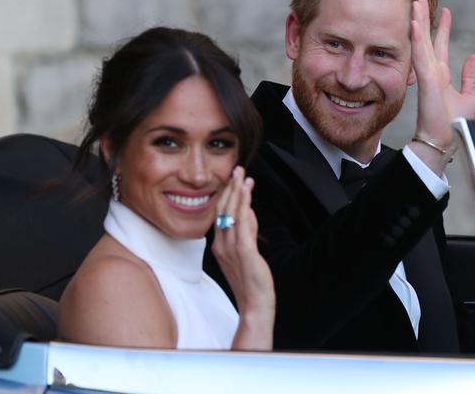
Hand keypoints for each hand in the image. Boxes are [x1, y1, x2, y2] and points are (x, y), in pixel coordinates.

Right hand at [212, 166, 274, 349]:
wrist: (255, 305)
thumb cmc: (250, 281)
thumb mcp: (246, 252)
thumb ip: (247, 231)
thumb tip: (250, 212)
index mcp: (219, 245)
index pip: (220, 215)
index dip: (226, 195)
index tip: (233, 179)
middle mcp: (221, 245)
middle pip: (223, 210)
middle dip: (230, 188)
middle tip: (237, 169)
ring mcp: (231, 248)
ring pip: (231, 213)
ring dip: (237, 192)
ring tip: (242, 175)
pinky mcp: (244, 252)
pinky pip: (243, 224)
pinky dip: (244, 205)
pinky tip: (247, 193)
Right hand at [409, 0, 474, 170]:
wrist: (444, 141)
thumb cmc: (453, 125)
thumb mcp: (467, 96)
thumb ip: (469, 77)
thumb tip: (474, 57)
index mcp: (441, 75)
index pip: (439, 46)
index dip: (441, 28)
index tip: (443, 11)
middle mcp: (432, 73)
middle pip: (427, 39)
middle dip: (424, 18)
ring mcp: (428, 76)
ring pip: (421, 43)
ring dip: (418, 22)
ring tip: (415, 2)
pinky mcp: (427, 81)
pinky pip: (421, 56)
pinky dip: (417, 39)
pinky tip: (414, 23)